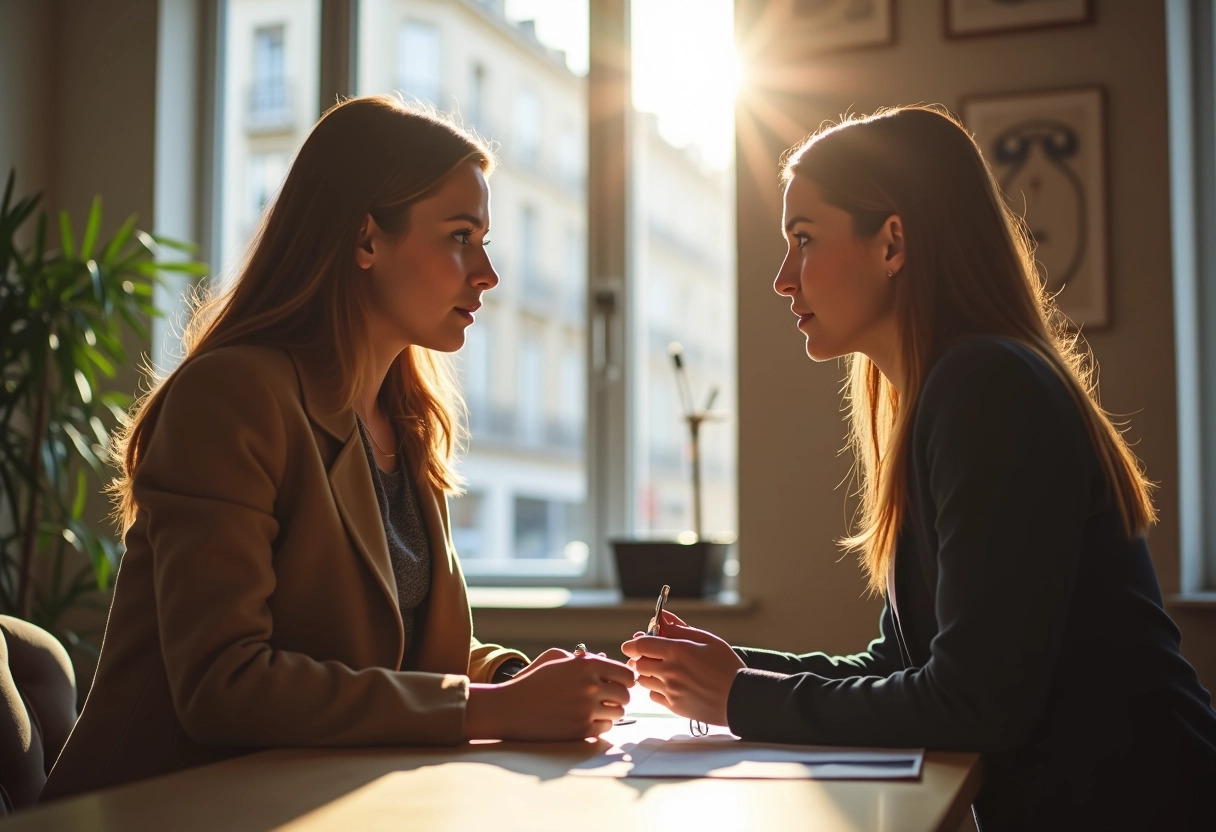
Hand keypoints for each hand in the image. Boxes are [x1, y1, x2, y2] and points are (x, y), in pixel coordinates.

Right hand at [465, 653, 634, 740]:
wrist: (512, 707)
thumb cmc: (535, 681)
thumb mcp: (558, 659)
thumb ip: (587, 661)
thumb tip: (610, 663)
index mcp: (587, 664)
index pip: (626, 675)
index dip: (624, 681)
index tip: (618, 684)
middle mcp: (591, 685)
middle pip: (626, 696)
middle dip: (618, 698)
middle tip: (607, 700)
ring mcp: (587, 709)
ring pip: (618, 713)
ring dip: (610, 713)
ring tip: (596, 710)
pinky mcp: (581, 729)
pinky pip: (606, 728)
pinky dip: (599, 725)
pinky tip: (586, 720)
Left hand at [619, 609, 743, 727]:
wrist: (740, 698)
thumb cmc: (727, 666)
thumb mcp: (708, 640)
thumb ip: (680, 628)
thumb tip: (662, 617)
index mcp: (678, 651)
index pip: (641, 645)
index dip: (634, 642)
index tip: (634, 642)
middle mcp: (670, 671)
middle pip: (638, 663)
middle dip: (640, 657)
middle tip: (650, 654)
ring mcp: (671, 691)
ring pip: (643, 680)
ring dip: (647, 673)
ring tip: (662, 669)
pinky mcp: (674, 707)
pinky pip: (653, 696)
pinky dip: (656, 689)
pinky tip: (670, 685)